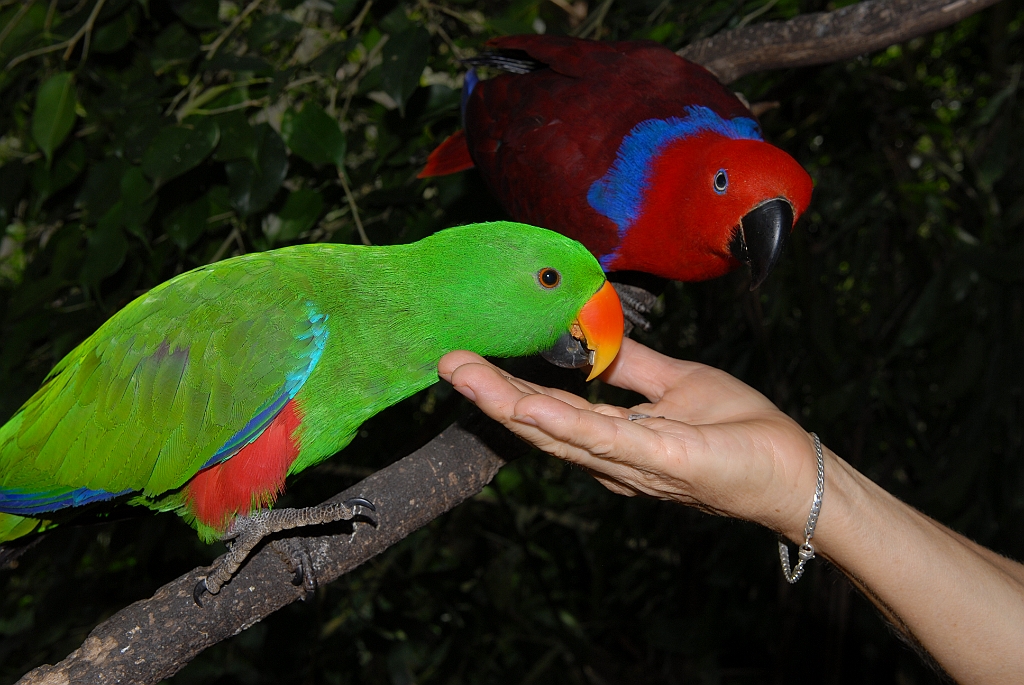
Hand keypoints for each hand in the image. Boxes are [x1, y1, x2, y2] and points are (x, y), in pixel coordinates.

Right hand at [438, 338, 821, 540]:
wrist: (792, 466)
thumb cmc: (739, 429)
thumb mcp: (674, 382)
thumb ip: (629, 365)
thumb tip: (589, 335)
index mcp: (612, 436)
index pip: (550, 408)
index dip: (507, 386)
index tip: (468, 359)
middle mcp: (611, 457)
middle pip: (540, 424)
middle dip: (489, 393)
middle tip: (445, 361)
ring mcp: (632, 463)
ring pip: (558, 432)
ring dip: (507, 404)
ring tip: (464, 375)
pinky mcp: (660, 462)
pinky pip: (604, 440)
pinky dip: (561, 423)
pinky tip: (526, 407)